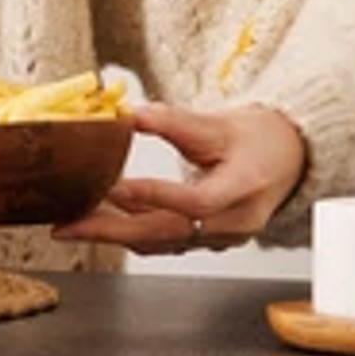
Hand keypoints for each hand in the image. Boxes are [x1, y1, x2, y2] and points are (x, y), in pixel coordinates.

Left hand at [56, 102, 306, 253]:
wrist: (289, 159)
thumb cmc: (259, 139)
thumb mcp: (220, 122)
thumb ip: (174, 121)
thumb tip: (128, 113)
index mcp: (245, 187)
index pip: (196, 203)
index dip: (154, 196)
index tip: (112, 187)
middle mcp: (235, 221)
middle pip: (168, 232)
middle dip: (111, 231)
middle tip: (66, 226)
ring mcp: (222, 237)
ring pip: (161, 242)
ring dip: (113, 234)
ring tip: (69, 223)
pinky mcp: (207, 240)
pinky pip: (163, 241)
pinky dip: (130, 232)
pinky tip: (97, 219)